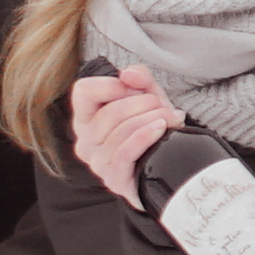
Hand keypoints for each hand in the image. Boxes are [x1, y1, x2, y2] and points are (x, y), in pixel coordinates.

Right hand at [66, 66, 176, 205]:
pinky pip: (125, 153)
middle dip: (143, 103)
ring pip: (121, 132)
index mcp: (85, 118)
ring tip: (171, 117)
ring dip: (151, 119)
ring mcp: (97, 163)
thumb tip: (127, 74)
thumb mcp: (148, 98)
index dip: (111, 85)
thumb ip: (140, 79)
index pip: (83, 91)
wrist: (165, 166)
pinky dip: (145, 137)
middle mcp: (85, 141)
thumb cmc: (151, 129)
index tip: (134, 88)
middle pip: (109, 112)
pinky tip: (162, 129)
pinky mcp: (113, 179)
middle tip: (163, 105)